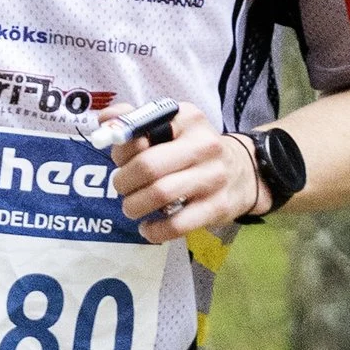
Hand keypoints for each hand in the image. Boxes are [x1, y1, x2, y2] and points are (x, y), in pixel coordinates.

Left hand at [109, 106, 260, 243]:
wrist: (244, 172)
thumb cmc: (193, 149)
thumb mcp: (171, 124)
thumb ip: (134, 119)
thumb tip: (104, 120)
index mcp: (188, 118)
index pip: (142, 130)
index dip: (121, 149)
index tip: (120, 159)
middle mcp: (204, 145)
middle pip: (148, 166)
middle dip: (123, 181)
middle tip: (121, 186)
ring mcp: (213, 177)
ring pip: (159, 195)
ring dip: (134, 205)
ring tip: (131, 206)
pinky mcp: (218, 207)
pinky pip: (176, 224)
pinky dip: (153, 230)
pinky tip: (147, 227)